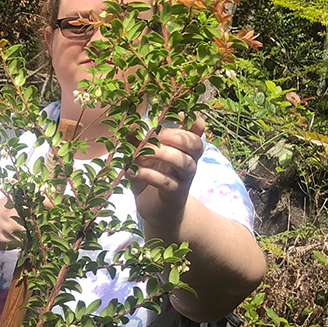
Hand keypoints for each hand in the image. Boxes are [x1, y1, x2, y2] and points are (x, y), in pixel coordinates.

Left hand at [129, 116, 204, 238]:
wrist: (158, 212)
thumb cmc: (151, 178)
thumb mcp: (141, 158)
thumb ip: (136, 142)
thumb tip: (129, 125)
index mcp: (184, 149)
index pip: (198, 130)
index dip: (194, 120)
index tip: (180, 114)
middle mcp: (189, 162)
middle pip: (195, 144)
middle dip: (173, 136)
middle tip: (151, 137)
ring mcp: (184, 179)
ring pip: (184, 162)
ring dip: (162, 154)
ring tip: (140, 154)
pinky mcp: (176, 194)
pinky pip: (167, 182)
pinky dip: (150, 175)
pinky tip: (134, 171)